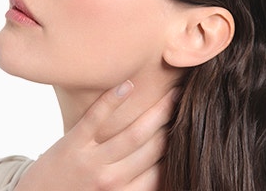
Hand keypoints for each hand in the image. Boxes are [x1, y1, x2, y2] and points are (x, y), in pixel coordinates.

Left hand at [13, 81, 176, 190]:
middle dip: (174, 125)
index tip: (192, 125)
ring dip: (158, 112)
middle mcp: (112, 180)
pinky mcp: (73, 143)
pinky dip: (113, 100)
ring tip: (174, 93)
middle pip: (155, 149)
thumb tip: (162, 166)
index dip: (179, 145)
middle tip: (189, 102)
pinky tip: (128, 85)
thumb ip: (135, 183)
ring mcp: (92, 160)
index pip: (163, 168)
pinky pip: (97, 118)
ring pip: (134, 134)